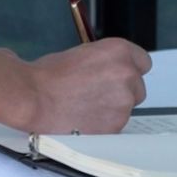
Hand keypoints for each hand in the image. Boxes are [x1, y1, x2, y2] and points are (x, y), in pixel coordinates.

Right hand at [22, 38, 151, 133]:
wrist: (33, 97)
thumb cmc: (48, 75)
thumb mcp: (82, 54)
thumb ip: (105, 62)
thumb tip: (111, 71)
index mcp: (119, 51)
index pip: (143, 62)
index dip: (130, 71)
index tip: (121, 77)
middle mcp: (127, 74)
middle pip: (138, 88)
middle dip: (122, 92)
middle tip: (99, 95)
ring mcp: (123, 101)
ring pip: (127, 108)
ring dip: (112, 110)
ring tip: (85, 108)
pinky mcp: (115, 125)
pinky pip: (116, 126)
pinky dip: (104, 125)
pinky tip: (84, 120)